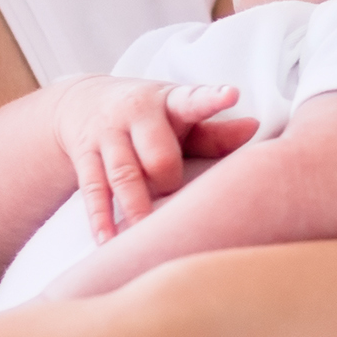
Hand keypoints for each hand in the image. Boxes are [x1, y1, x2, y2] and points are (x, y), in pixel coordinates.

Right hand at [54, 78, 255, 238]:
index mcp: (170, 101)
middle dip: (168, 180)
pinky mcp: (85, 156)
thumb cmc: (150, 117)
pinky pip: (93, 189)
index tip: (231, 95)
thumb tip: (254, 128)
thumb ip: (215, 132)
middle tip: (175, 196)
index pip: (193, 100)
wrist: (83, 101)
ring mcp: (107, 135)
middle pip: (158, 154)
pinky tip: (108, 241)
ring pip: (123, 175)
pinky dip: (101, 218)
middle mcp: (136, 114)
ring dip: (136, 208)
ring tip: (146, 236)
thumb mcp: (180, 117)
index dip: (212, 99)